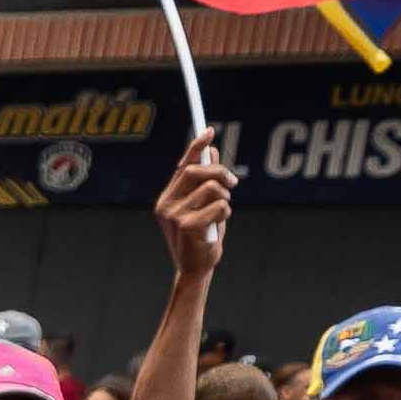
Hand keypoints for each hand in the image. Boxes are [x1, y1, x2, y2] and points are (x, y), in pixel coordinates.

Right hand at [155, 130, 232, 280]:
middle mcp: (167, 205)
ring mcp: (176, 215)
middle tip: (233, 182)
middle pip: (198, 171)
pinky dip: (225, 213)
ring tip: (221, 213)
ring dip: (225, 198)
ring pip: (212, 188)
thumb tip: (212, 152)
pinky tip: (217, 225)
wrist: (194, 268)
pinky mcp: (188, 226)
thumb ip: (205, 182)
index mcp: (167, 198)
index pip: (183, 165)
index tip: (209, 131)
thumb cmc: (200, 237)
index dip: (196, 146)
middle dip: (220, 173)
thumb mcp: (201, 206)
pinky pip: (219, 206)